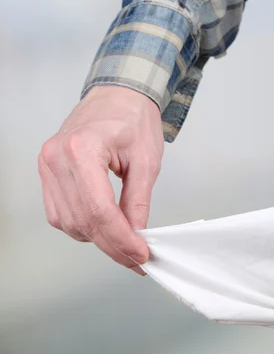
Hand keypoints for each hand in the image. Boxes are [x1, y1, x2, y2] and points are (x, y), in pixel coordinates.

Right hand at [38, 86, 164, 274]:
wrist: (117, 95)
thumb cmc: (133, 118)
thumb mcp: (146, 160)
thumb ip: (138, 200)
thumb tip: (137, 234)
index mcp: (82, 149)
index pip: (99, 210)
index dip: (121, 239)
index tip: (141, 254)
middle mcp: (57, 158)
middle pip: (83, 221)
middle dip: (113, 246)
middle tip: (138, 258)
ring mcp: (47, 166)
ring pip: (68, 223)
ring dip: (97, 239)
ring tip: (125, 242)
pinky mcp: (47, 173)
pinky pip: (59, 213)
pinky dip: (82, 226)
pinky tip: (104, 227)